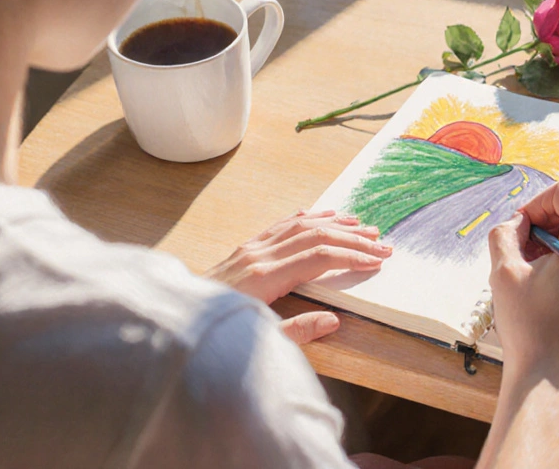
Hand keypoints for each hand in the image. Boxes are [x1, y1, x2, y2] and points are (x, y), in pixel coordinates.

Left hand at [209, 209, 390, 343]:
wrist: (176, 319)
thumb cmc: (215, 335)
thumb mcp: (256, 344)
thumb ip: (295, 333)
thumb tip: (333, 320)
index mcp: (264, 278)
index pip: (319, 258)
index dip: (351, 257)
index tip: (377, 260)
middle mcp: (258, 256)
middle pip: (315, 236)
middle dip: (352, 238)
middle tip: (382, 242)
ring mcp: (250, 249)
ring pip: (299, 225)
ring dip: (334, 223)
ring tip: (362, 225)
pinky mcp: (244, 249)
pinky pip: (280, 225)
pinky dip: (307, 217)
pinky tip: (322, 214)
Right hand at [487, 180, 558, 387]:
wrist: (555, 382)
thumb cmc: (531, 328)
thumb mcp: (504, 271)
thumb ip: (506, 231)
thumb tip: (519, 224)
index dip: (535, 204)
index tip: (520, 229)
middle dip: (547, 228)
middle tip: (523, 255)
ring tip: (537, 278)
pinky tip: (555, 296)